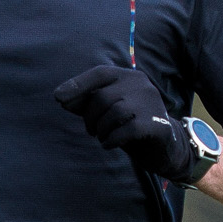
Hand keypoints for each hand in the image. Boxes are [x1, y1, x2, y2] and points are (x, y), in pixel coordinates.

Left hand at [54, 65, 191, 179]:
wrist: (164, 147)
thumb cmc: (131, 126)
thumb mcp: (107, 113)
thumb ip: (87, 104)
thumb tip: (61, 98)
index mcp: (129, 77)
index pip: (100, 74)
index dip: (77, 84)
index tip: (58, 98)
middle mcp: (141, 85)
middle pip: (103, 97)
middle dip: (90, 117)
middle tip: (91, 131)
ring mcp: (151, 103)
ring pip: (113, 112)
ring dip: (101, 129)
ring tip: (103, 137)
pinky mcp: (156, 123)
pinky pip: (125, 130)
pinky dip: (111, 139)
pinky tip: (110, 144)